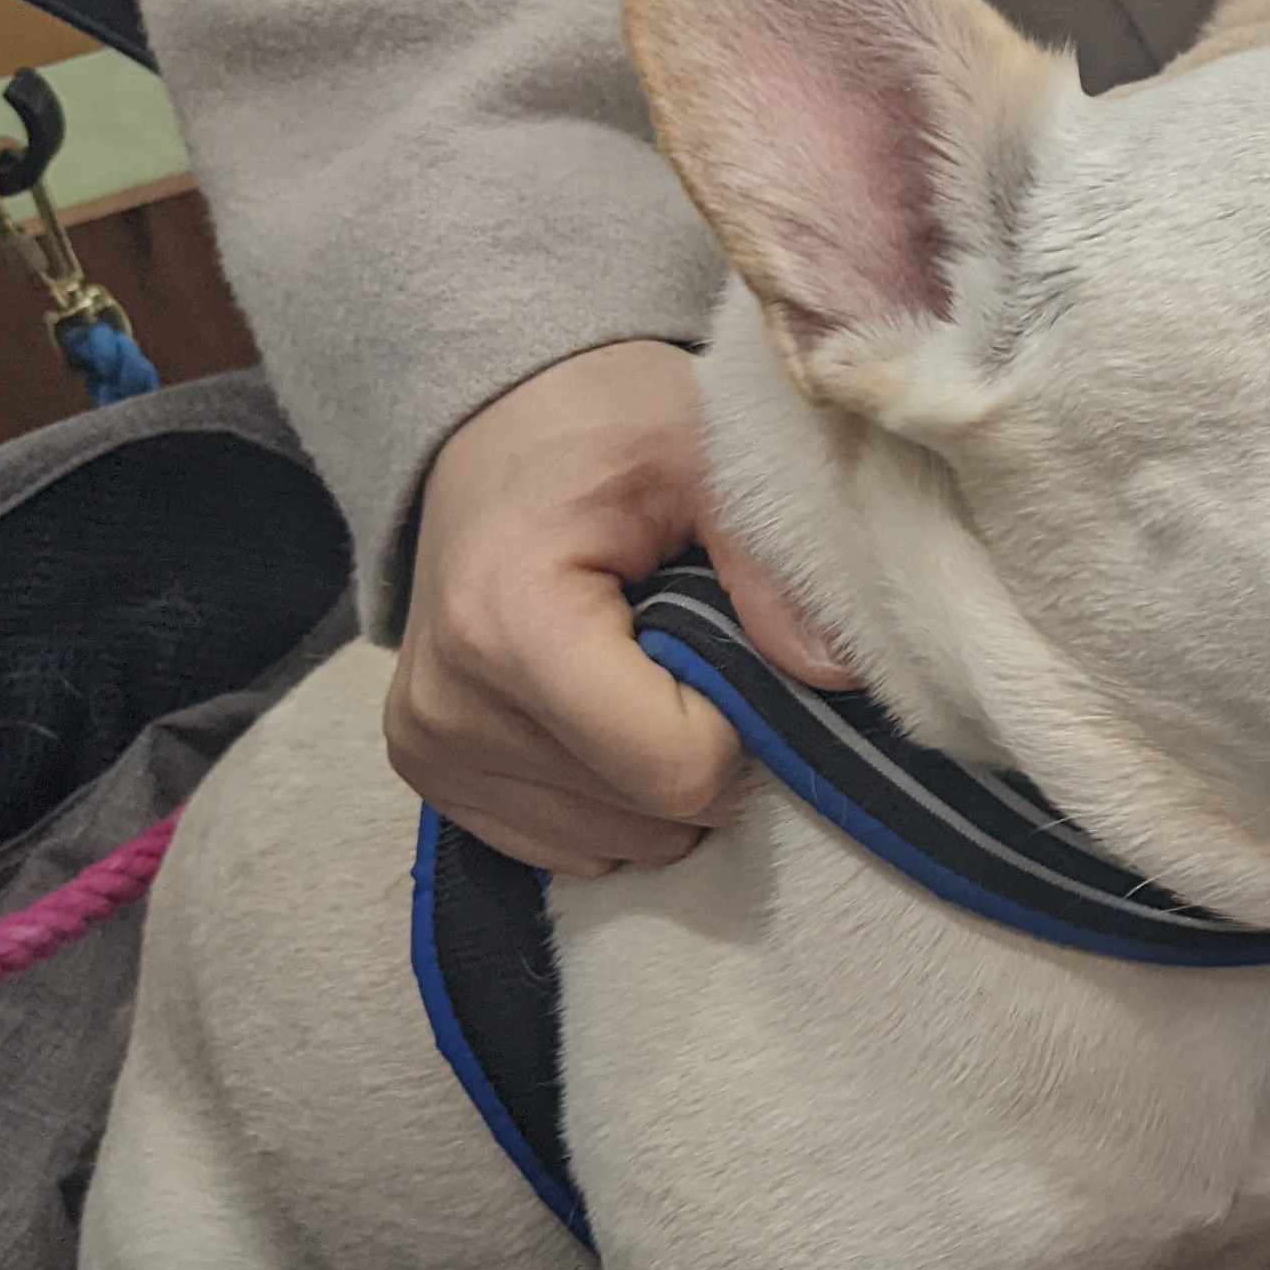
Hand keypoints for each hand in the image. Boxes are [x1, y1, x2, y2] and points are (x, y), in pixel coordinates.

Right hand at [386, 340, 853, 873]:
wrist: (497, 423)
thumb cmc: (607, 425)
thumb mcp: (705, 450)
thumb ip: (772, 562)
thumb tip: (838, 674)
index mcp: (509, 624)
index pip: (676, 769)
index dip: (744, 726)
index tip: (741, 649)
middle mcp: (451, 707)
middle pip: (654, 815)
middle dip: (713, 752)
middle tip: (706, 653)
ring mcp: (431, 751)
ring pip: (618, 845)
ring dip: (665, 780)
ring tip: (652, 672)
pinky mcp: (431, 774)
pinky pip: (567, 847)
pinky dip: (615, 799)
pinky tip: (613, 710)